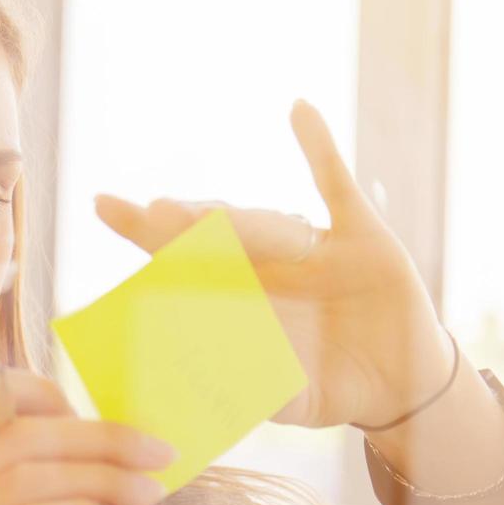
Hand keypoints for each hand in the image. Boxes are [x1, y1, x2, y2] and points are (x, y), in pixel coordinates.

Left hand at [90, 100, 453, 429]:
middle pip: (217, 234)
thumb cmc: (327, 387)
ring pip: (267, 225)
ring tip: (199, 215)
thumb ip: (239, 385)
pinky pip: (337, 186)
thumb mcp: (278, 394)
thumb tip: (183, 386)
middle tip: (152, 213)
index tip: (103, 203)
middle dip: (184, 224)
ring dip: (236, 217)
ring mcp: (310, 247)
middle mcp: (264, 263)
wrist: (400, 390)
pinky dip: (320, 148)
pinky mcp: (361, 238)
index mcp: (235, 294)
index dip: (142, 231)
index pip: (180, 258)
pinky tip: (298, 110)